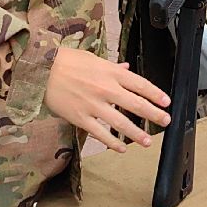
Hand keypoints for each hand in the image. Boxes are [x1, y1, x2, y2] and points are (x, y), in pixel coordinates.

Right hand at [44, 48, 170, 152]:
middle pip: (136, 104)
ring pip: (121, 123)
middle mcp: (106, 89)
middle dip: (154, 115)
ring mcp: (94, 105)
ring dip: (137, 133)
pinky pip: (100, 133)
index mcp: (110, 72)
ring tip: (147, 141)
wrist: (40, 69)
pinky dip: (112, 142)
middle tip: (165, 121)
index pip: (140, 84)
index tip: (166, 102)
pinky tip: (121, 147)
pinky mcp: (80, 118)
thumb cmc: (65, 61)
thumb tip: (127, 69)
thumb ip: (112, 67)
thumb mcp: (93, 59)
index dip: (156, 94)